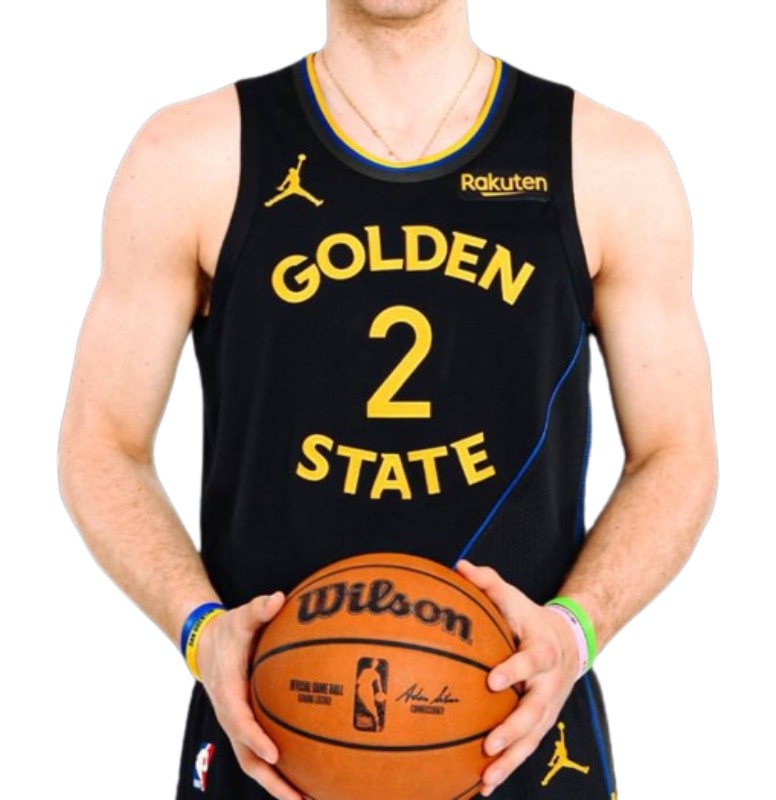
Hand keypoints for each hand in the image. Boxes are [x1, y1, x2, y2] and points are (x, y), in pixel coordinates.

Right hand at [196, 592, 302, 799]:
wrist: (207, 645)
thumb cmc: (230, 632)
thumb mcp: (240, 617)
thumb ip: (258, 609)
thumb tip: (278, 598)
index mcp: (228, 692)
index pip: (240, 721)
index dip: (256, 739)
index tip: (276, 753)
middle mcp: (232, 716)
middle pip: (249, 758)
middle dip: (272, 781)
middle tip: (300, 799)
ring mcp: (239, 726)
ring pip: (256, 763)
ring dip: (279, 784)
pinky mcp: (247, 727)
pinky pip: (263, 754)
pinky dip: (282, 770)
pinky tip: (310, 777)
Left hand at [455, 560, 579, 796]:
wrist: (569, 642)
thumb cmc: (528, 618)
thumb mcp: (513, 597)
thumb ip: (488, 582)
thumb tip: (458, 565)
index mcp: (541, 650)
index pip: (530, 660)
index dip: (515, 670)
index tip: (492, 680)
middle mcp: (547, 683)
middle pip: (535, 710)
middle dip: (513, 728)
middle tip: (490, 742)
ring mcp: (547, 708)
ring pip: (531, 739)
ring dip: (510, 760)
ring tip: (485, 778)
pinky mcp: (541, 725)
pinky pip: (524, 750)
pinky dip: (507, 768)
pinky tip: (482, 787)